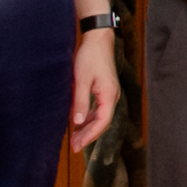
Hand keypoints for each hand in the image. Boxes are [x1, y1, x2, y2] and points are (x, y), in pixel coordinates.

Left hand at [68, 35, 118, 149]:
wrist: (98, 40)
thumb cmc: (90, 57)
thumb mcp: (82, 80)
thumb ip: (80, 102)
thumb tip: (77, 122)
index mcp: (109, 95)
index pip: (102, 122)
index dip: (90, 135)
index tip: (78, 144)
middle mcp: (112, 97)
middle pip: (102, 123)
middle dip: (88, 135)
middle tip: (74, 146)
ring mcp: (109, 94)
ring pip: (100, 117)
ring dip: (88, 128)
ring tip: (74, 138)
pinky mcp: (104, 90)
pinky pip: (98, 110)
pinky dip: (89, 118)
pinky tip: (79, 122)